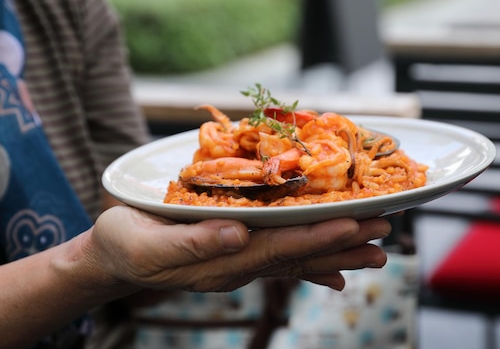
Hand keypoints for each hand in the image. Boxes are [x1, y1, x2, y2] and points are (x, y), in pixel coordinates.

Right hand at [83, 206, 390, 292]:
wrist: (116, 258)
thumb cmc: (126, 244)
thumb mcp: (146, 243)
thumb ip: (193, 241)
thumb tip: (240, 235)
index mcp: (220, 261)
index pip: (278, 248)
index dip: (316, 237)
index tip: (352, 226)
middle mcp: (238, 264)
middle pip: (299, 253)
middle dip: (342, 243)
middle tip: (383, 233)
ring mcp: (241, 261)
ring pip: (297, 256)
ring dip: (338, 251)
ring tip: (376, 249)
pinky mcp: (238, 253)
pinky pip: (282, 258)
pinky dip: (312, 262)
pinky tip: (336, 273)